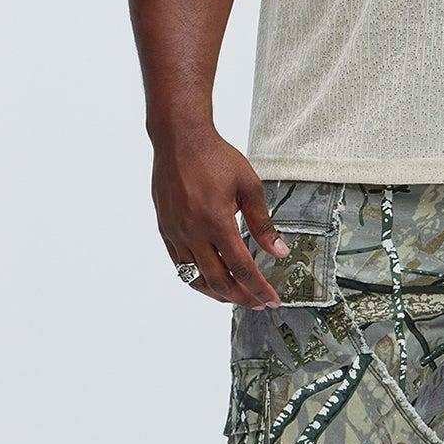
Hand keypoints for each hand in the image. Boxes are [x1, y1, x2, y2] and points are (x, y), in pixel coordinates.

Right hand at [151, 129, 291, 306]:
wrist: (179, 139)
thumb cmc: (216, 158)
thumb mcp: (249, 187)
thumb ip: (263, 224)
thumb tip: (279, 252)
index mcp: (217, 222)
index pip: (242, 268)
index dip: (258, 288)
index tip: (272, 300)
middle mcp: (193, 232)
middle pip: (218, 280)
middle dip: (241, 297)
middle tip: (257, 304)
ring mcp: (175, 232)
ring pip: (195, 278)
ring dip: (217, 293)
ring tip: (235, 296)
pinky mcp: (165, 229)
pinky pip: (179, 264)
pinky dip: (196, 278)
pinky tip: (210, 279)